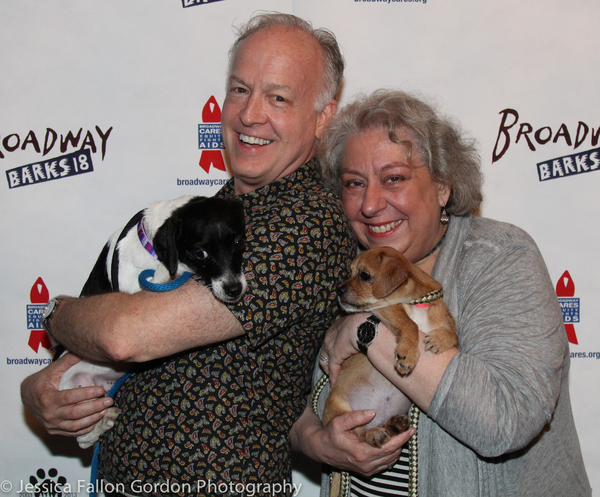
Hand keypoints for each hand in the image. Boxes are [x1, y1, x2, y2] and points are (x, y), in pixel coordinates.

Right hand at [20, 353, 113, 436]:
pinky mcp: (54, 431)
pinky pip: (72, 432)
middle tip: (109, 400)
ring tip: (105, 410)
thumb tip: (84, 350)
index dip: (87, 394)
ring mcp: (51, 425)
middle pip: (75, 413)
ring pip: (75, 426)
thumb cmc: (40, 382)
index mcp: (47, 398)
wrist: (25, 397)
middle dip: (94, 407)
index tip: (101, 390)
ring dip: (92, 419)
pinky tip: (96, 420)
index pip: (70, 397)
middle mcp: (49, 414)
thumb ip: (67, 361)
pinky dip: (85, 428)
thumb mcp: (51, 370)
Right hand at [292, 406, 413, 475]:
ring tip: (399, 434)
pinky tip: (390, 443)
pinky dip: (391, 454)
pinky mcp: (366, 471)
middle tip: (406, 428)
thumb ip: (356, 417)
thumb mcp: (339, 422)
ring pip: (391, 461)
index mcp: (361, 453)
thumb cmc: (330, 435)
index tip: (410, 429)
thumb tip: (373, 412)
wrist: (321, 449)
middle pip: (393, 454)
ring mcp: (367, 470)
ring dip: (397, 448)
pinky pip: (385, 464)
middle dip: (402, 441)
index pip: (389, 447)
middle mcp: (366, 464)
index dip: (402, 438)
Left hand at [319, 312, 368, 383]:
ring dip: (329, 371)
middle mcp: (329, 337)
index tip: (335, 355)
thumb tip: (364, 332)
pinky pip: (333, 370)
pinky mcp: (335, 356)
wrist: (364, 325)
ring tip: (332, 378)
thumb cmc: (365, 322)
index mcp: (335, 327)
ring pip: (325, 362)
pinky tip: (334, 385)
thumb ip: (356, 328)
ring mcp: (331, 347)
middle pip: (324, 352)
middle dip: (327, 361)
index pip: (329, 340)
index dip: (331, 349)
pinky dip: (333, 378)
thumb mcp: (358, 322)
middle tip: (331, 369)